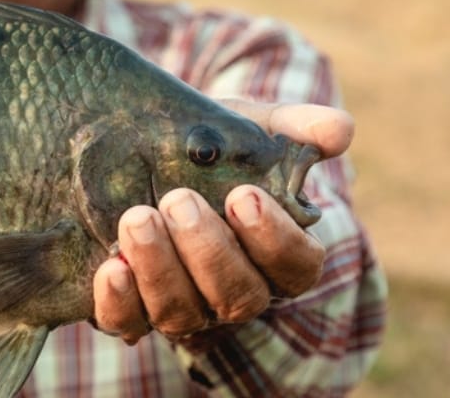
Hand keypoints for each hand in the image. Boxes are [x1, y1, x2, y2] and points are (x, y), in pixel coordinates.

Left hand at [91, 100, 354, 341]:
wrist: (144, 146)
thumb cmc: (214, 146)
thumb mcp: (252, 126)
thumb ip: (294, 127)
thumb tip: (338, 130)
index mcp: (277, 255)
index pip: (297, 267)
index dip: (275, 239)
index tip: (244, 196)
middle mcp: (233, 290)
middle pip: (238, 296)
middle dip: (209, 250)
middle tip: (178, 199)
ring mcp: (183, 305)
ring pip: (182, 314)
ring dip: (159, 269)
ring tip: (136, 217)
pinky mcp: (131, 309)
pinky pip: (127, 324)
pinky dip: (120, 301)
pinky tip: (112, 266)